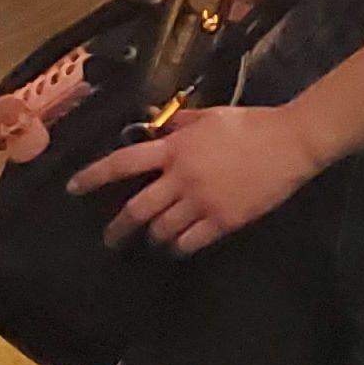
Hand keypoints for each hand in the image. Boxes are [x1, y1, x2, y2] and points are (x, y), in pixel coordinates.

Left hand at [71, 105, 317, 255]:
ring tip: (149, 241)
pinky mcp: (222, 221)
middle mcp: (181, 178)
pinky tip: (175, 247)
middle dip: (117, 228)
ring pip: (161, 230)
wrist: (290, 143)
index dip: (93, 177)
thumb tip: (158, 132)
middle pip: (136, 209)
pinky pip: (188, 242)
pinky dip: (176, 247)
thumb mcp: (209, 116)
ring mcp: (201, 202)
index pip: (122, 163)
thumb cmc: (250, 125)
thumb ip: (179, 126)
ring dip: (151, 237)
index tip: (74, 188)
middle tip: (110, 238)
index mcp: (175, 149)